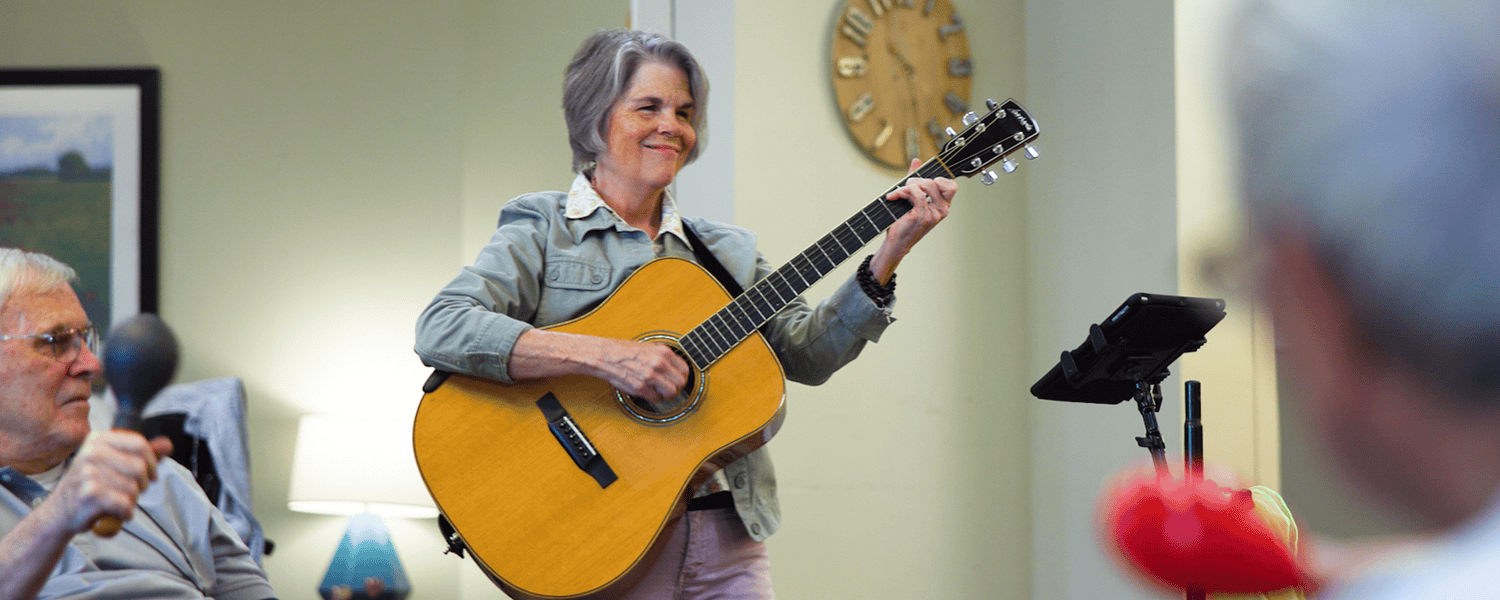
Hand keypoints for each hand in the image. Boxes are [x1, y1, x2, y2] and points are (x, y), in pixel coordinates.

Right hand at [40, 431, 171, 533]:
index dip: (151, 462)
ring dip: (131, 501)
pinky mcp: (90, 493)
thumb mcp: (112, 465)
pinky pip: (125, 504)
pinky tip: (115, 514)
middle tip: (128, 492)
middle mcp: (91, 452)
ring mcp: (88, 472)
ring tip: (115, 503)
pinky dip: (126, 513)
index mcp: (97, 440)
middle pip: (140, 467)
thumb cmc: (89, 487)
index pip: (140, 444)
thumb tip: (168, 445)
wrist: (58, 513)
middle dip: (141, 485)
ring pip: (134, 488)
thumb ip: (140, 455)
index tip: (150, 475)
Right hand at [586, 337, 690, 401]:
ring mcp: (650, 376)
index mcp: (663, 352)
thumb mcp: (648, 346)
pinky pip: (656, 398)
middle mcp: (659, 364)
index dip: (683, 376)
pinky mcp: (640, 388)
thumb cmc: (624, 350)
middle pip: (681, 382)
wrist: (605, 356)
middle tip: (670, 387)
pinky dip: (654, 397)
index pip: (685, 369)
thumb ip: (663, 355)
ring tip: (660, 391)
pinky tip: (649, 392)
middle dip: (677, 386)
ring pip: (671, 392)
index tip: (679, 379)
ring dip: (667, 394)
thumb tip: (675, 365)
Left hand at [870, 158, 957, 282]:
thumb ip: (916, 179)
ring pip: (926, 185)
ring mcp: (934, 214)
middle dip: (917, 180)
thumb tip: (917, 160)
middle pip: (936, 181)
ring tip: (899, 193)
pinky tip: (892, 197)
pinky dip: (902, 192)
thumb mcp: (911, 197)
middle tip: (906, 187)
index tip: (922, 182)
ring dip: (909, 185)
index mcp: (943, 206)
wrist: (896, 242)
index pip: (952, 186)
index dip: (938, 179)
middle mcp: (942, 210)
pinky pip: (916, 193)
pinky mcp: (923, 215)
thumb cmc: (904, 222)